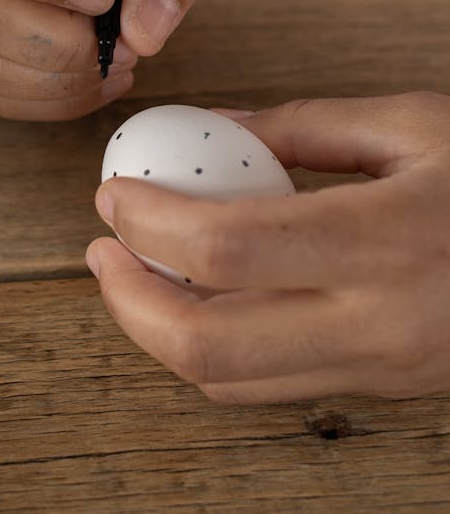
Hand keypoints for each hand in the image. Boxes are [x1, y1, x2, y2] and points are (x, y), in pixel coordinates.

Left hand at [87, 92, 449, 402]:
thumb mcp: (413, 124)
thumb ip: (304, 126)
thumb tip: (214, 128)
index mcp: (388, 239)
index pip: (227, 246)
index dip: (148, 221)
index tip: (112, 192)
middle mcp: (380, 322)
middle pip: (208, 345)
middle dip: (128, 300)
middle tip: (101, 250)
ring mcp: (381, 369)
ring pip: (227, 382)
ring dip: (156, 330)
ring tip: (134, 273)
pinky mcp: (383, 389)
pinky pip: (267, 388)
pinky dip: (208, 350)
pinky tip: (195, 299)